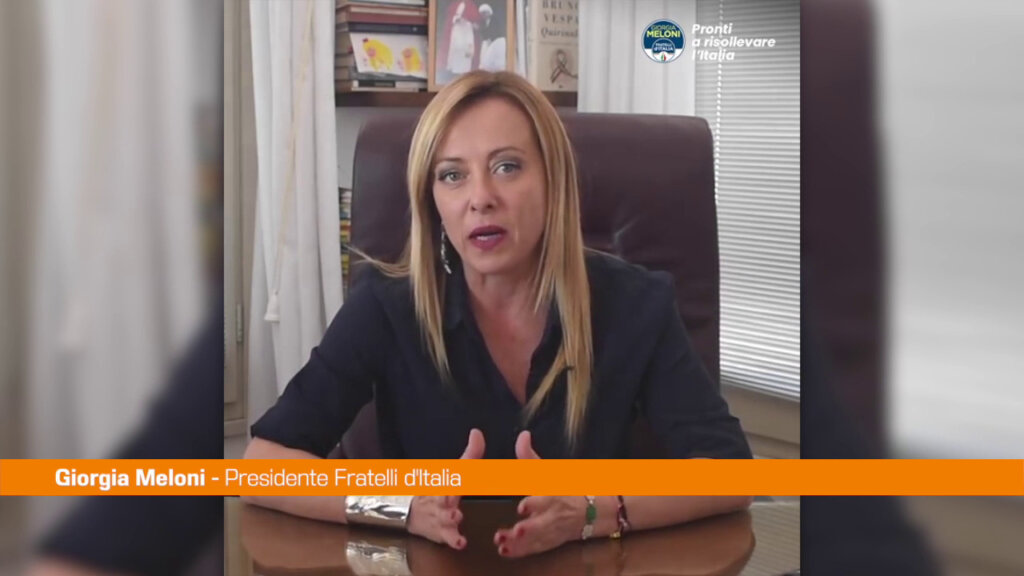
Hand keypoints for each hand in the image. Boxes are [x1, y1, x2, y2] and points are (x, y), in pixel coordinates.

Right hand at [406, 429, 484, 549]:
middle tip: (456, 491)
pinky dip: (453, 540)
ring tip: (456, 517)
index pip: (451, 474)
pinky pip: (447, 538)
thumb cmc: (436, 488)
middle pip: (444, 497)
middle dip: (450, 492)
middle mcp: (440, 499)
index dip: (457, 470)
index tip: (463, 464)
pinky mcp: (442, 533)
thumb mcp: (452, 470)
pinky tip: (461, 543)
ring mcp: (440, 517)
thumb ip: (470, 454)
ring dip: (450, 518)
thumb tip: (477, 432)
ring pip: (444, 518)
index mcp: (444, 482)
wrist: (407, 510)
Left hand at [493, 431, 575, 556]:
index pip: (547, 499)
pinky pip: (537, 549)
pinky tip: (506, 552)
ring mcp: (555, 530)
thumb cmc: (568, 487)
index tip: (522, 507)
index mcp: (555, 494)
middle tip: (516, 530)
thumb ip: (530, 457)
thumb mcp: (551, 470)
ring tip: (502, 543)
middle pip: (543, 524)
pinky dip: (523, 551)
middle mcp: (556, 514)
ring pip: (538, 539)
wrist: (596, 510)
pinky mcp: (552, 541)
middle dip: (530, 528)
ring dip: (520, 543)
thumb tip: (523, 435)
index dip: (535, 503)